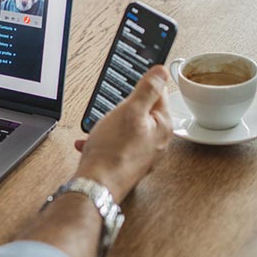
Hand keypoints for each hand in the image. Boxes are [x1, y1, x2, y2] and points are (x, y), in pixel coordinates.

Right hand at [72, 66, 171, 201]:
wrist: (96, 185)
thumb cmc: (113, 151)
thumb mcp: (130, 110)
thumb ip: (148, 89)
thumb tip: (163, 71)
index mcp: (163, 125)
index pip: (159, 94)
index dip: (140, 89)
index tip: (129, 91)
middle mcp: (157, 141)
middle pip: (140, 111)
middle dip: (122, 109)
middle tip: (113, 115)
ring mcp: (143, 154)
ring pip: (126, 128)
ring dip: (110, 125)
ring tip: (100, 131)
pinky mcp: (129, 163)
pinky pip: (116, 144)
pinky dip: (104, 141)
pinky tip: (93, 142)